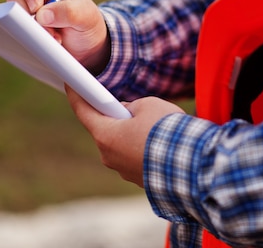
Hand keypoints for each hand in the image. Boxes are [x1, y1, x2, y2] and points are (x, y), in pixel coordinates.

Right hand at [7, 0, 109, 73]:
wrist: (88, 45)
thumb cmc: (88, 22)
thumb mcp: (86, 16)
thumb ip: (68, 12)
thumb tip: (41, 15)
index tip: (37, 6)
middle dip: (29, 14)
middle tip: (48, 28)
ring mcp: (27, 7)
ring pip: (13, 14)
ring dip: (32, 28)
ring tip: (55, 36)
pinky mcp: (24, 24)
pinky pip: (16, 29)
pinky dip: (31, 36)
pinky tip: (48, 41)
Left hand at [65, 85, 184, 186]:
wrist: (191, 163)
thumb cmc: (166, 130)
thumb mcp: (148, 105)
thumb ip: (131, 106)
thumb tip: (128, 113)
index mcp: (105, 135)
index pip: (83, 111)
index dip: (77, 95)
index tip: (71, 84)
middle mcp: (108, 156)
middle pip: (105, 130)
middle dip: (114, 117)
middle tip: (127, 104)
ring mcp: (123, 170)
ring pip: (122, 145)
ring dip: (131, 134)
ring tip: (154, 125)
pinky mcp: (139, 179)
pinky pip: (137, 158)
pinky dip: (144, 148)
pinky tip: (161, 141)